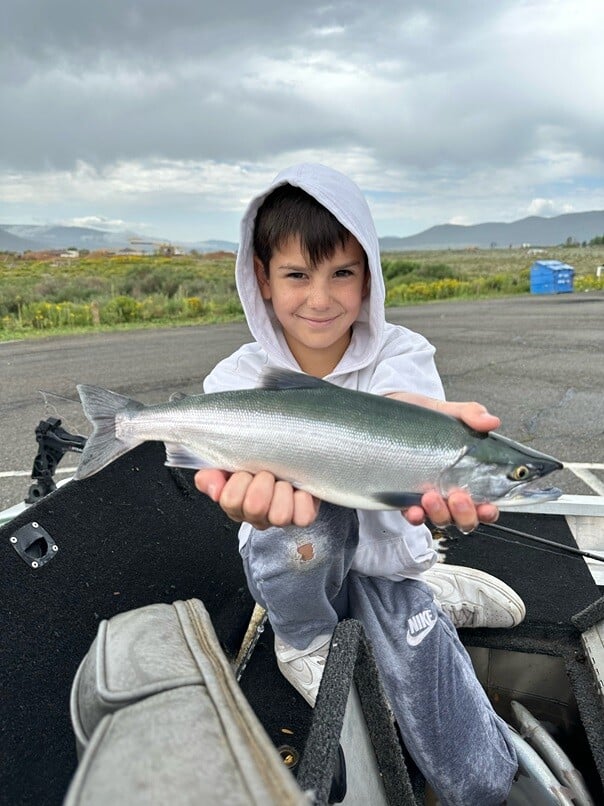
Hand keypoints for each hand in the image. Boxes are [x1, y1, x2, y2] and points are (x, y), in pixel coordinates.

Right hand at [194, 468, 318, 529]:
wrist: (289, 455)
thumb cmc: (259, 460)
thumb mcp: (229, 463)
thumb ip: (211, 474)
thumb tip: (214, 489)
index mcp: (235, 503)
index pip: (230, 500)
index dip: (239, 482)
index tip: (245, 470)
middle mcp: (256, 516)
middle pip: (255, 507)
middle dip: (262, 482)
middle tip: (266, 473)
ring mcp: (280, 518)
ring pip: (279, 515)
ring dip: (283, 491)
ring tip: (283, 481)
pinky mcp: (303, 517)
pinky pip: (303, 516)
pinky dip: (303, 499)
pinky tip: (299, 489)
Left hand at [388, 394, 500, 531]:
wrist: (387, 415)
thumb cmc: (422, 418)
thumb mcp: (448, 412)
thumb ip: (471, 414)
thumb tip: (491, 421)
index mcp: (466, 475)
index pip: (485, 502)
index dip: (489, 510)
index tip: (487, 507)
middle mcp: (449, 491)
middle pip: (465, 518)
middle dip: (465, 515)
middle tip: (458, 497)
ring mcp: (427, 497)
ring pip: (441, 519)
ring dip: (440, 513)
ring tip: (431, 496)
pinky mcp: (404, 498)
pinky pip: (413, 515)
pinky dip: (415, 516)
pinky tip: (414, 509)